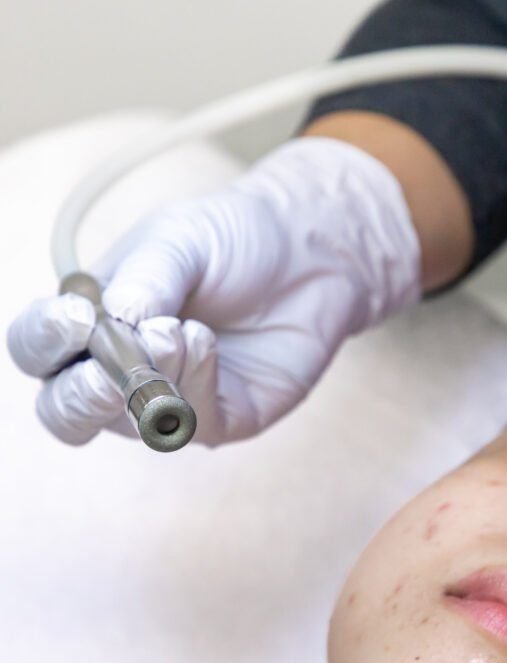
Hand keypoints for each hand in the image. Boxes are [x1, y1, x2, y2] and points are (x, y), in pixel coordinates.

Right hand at [7, 138, 419, 446]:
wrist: (311, 251)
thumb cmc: (234, 239)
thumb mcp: (180, 238)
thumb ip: (144, 279)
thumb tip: (115, 323)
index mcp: (91, 318)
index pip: (39, 348)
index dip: (44, 341)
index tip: (77, 318)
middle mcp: (118, 367)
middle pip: (64, 410)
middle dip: (81, 396)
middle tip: (114, 369)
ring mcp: (166, 398)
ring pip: (127, 423)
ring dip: (150, 379)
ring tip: (182, 330)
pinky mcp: (218, 417)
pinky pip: (187, 424)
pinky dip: (193, 384)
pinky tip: (207, 343)